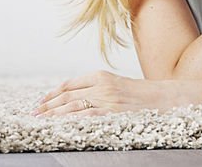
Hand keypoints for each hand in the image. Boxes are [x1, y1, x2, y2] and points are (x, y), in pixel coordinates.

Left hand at [33, 71, 173, 116]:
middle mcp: (103, 86)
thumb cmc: (144, 95)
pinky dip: (71, 120)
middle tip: (34, 113)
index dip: (53, 93)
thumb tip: (76, 100)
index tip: (42, 101)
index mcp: (103, 76)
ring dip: (54, 114)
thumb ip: (100, 90)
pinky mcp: (113, 113)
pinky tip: (60, 125)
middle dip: (48, 105)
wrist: (166, 98)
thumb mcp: (119, 86)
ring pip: (73, 106)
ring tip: (41, 120)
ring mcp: (107, 100)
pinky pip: (86, 117)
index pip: (70, 84)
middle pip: (67, 95)